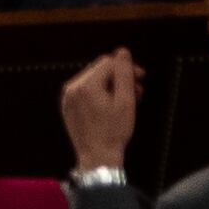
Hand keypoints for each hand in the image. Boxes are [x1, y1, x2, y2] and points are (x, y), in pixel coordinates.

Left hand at [64, 49, 144, 175]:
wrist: (97, 156)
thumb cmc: (114, 131)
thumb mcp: (125, 101)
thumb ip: (124, 74)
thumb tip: (123, 52)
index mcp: (85, 85)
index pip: (108, 62)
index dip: (127, 67)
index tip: (141, 79)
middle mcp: (72, 88)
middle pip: (99, 70)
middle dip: (120, 77)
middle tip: (138, 92)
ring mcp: (67, 97)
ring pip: (93, 81)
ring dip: (112, 86)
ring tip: (128, 100)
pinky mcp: (68, 106)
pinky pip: (85, 92)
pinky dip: (100, 94)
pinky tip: (113, 106)